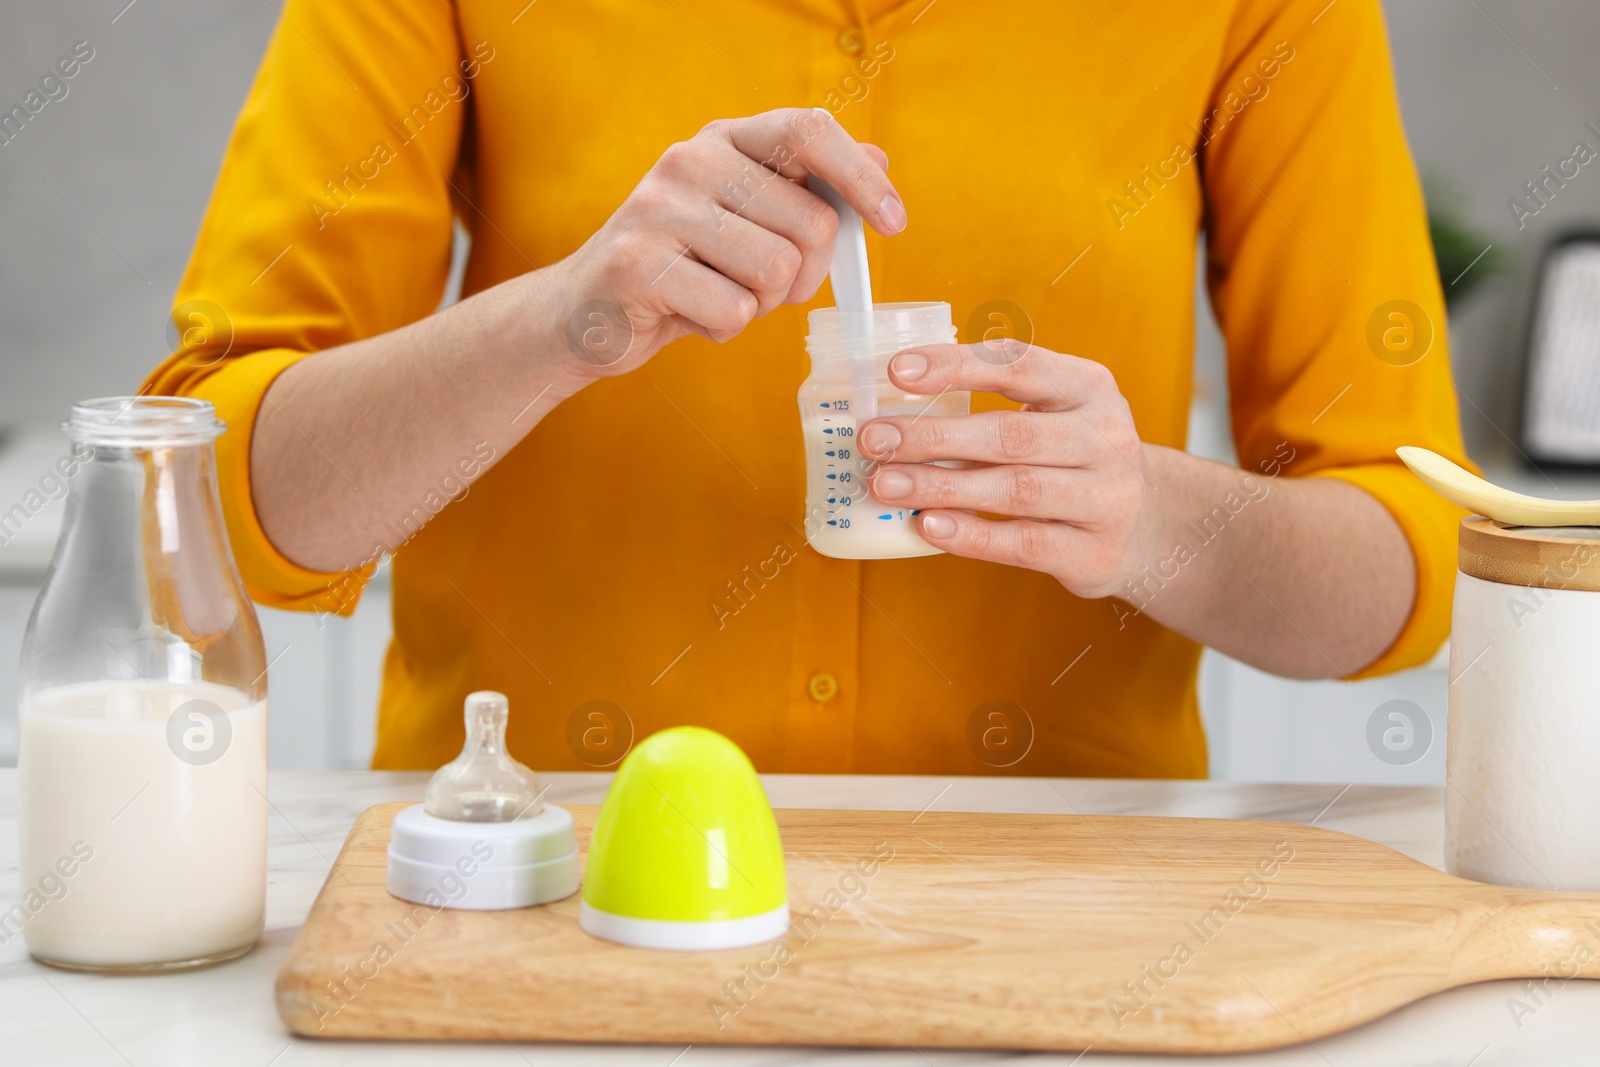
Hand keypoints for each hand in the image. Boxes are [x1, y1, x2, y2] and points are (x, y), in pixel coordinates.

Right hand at [550, 108, 903, 376]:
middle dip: (807, 274)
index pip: (808, 130)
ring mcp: (658, 209)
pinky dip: (724, 329)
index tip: (894, 222)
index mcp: (724, 140)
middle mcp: (689, 161)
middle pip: (809, 223)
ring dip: (761, 305)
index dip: (860, 177)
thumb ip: (808, 190)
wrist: (586, 312)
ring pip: (775, 271)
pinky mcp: (637, 265)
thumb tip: (879, 161)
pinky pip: (733, 311)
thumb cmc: (685, 268)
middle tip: (768, 288)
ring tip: (719, 296)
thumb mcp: (749, 220)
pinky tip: (689, 316)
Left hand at [858, 340, 1157, 598]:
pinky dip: (972, 535)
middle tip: (875, 440)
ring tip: (886, 485)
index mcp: (1088, 386)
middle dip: (934, 437)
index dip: (956, 365)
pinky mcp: (1094, 552)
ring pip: (1015, 489)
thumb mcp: (1056, 414)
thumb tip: (895, 415)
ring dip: (942, 486)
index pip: (1019, 364)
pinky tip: (928, 527)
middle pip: (1011, 434)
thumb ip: (993, 406)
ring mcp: (1106, 497)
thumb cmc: (1073, 459)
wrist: (1148, 526)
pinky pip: (1024, 543)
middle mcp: (1105, 437)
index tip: (897, 371)